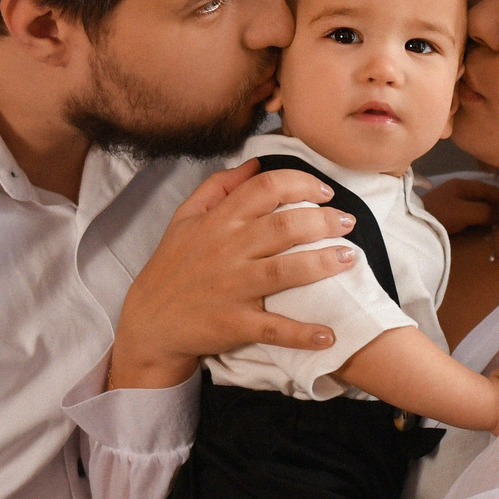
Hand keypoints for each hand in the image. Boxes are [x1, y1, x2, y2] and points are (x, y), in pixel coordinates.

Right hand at [109, 160, 358, 388]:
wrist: (150, 321)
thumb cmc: (172, 267)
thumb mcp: (185, 218)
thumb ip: (218, 186)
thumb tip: (254, 164)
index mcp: (219, 221)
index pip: (266, 188)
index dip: (302, 184)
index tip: (325, 192)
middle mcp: (228, 250)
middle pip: (285, 226)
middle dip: (324, 221)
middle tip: (348, 223)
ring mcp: (233, 288)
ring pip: (285, 271)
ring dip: (322, 264)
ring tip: (349, 258)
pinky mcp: (235, 324)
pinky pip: (273, 328)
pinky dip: (302, 333)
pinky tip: (329, 334)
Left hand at [420, 176, 498, 235]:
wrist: (413, 225)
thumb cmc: (439, 215)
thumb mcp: (463, 212)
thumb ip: (484, 211)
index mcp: (462, 185)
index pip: (489, 188)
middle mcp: (458, 190)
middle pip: (484, 196)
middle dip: (498, 204)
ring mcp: (452, 201)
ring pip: (477, 204)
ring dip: (489, 211)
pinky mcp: (449, 213)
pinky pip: (470, 213)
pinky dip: (480, 217)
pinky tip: (485, 225)